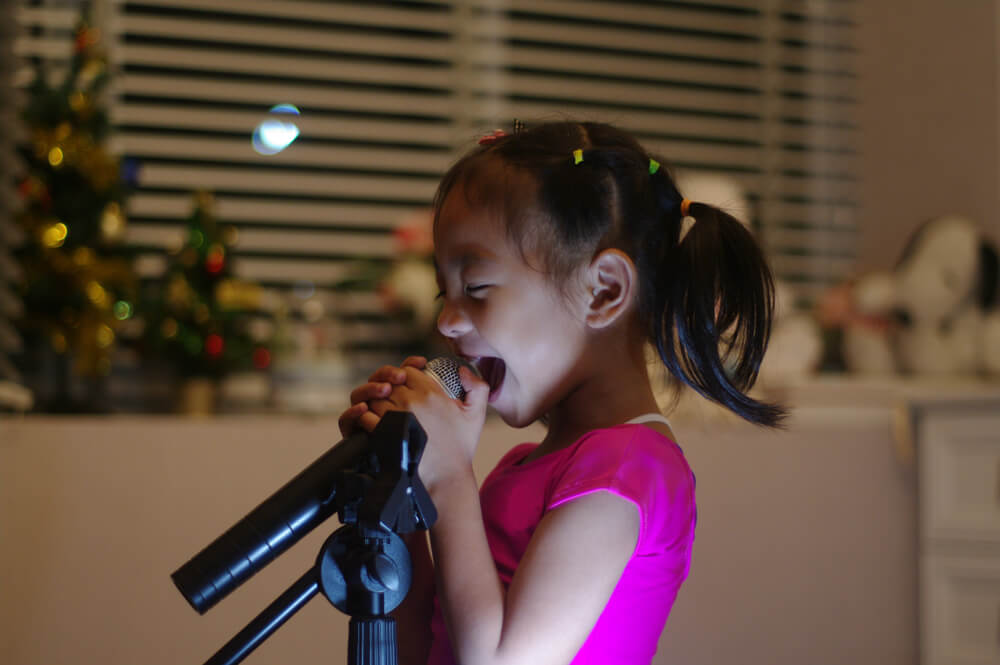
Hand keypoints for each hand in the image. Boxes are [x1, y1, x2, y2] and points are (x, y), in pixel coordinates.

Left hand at [341, 356, 489, 491]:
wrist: (447, 477)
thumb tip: (461, 370)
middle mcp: (411, 401)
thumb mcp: (476, 413)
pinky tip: (374, 421)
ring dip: (376, 400)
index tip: (407, 385)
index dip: (404, 374)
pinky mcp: (384, 434)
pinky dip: (366, 415)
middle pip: (388, 381)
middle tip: (393, 396)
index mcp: (430, 392)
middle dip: (388, 386)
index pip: (407, 370)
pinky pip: (366, 416)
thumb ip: (477, 386)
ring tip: (384, 408)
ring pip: (374, 397)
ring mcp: (395, 417)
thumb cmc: (461, 446)